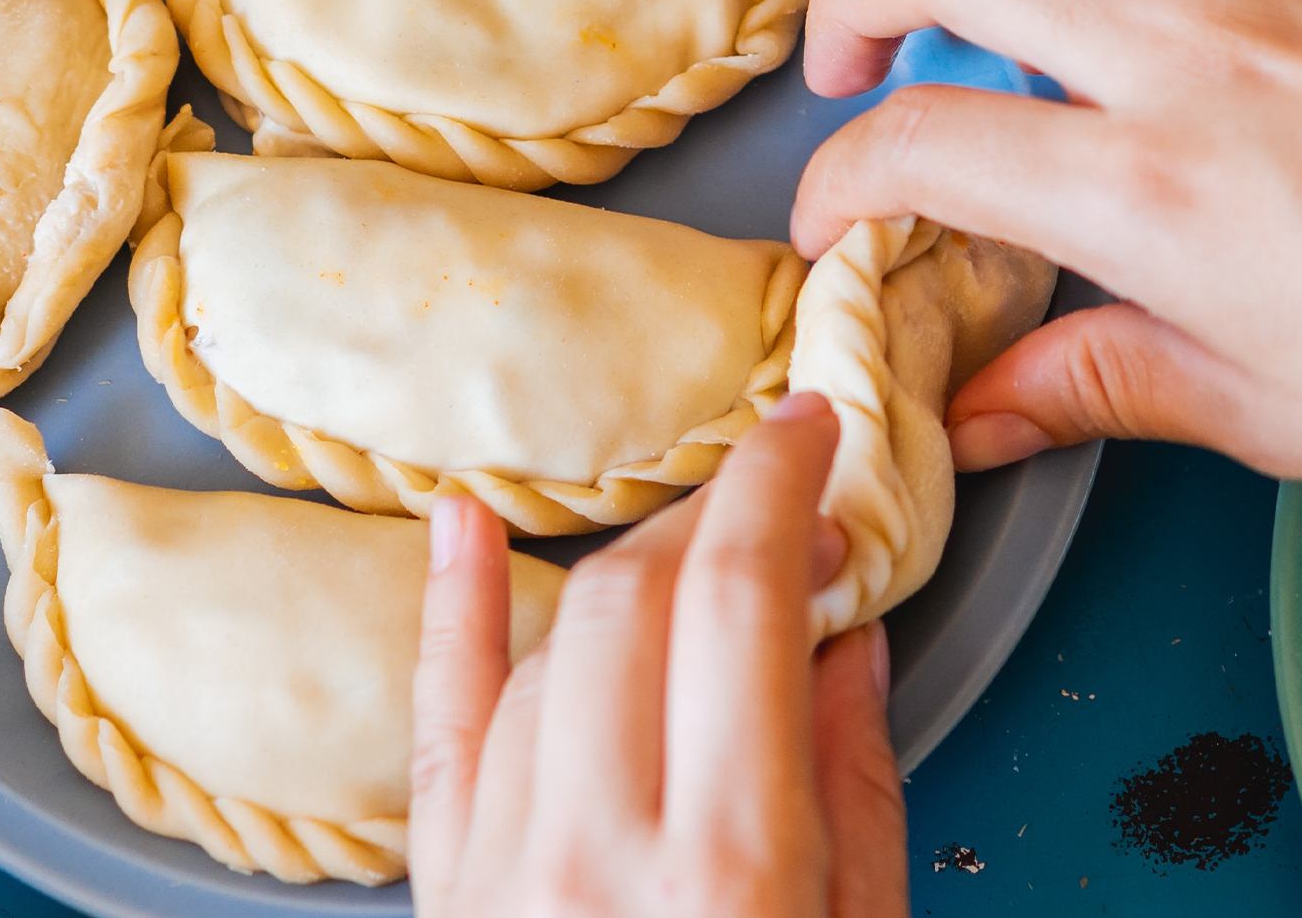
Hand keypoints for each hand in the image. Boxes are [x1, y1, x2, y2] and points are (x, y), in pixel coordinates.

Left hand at [409, 391, 907, 917]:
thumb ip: (859, 790)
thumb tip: (849, 649)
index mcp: (729, 864)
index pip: (741, 598)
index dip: (777, 484)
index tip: (810, 430)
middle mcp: (598, 849)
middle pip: (639, 597)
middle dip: (720, 516)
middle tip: (785, 507)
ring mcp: (503, 864)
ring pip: (556, 644)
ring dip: (636, 570)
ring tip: (703, 554)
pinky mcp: (446, 885)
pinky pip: (442, 718)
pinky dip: (454, 606)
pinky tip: (463, 523)